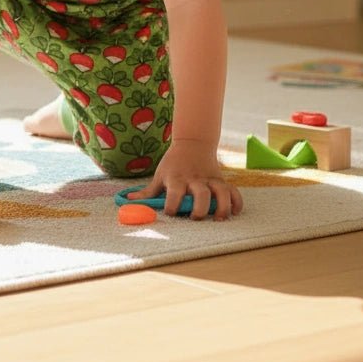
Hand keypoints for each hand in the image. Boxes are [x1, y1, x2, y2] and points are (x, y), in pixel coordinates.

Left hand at [128, 138, 242, 219]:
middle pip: (201, 194)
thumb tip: (126, 201)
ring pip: (222, 193)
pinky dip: (237, 203)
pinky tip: (234, 212)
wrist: (193, 143)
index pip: (174, 193)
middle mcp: (195, 180)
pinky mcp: (222, 181)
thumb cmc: (173, 164)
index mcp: (177, 179)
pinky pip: (234, 191)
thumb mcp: (159, 175)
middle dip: (200, 208)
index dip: (172, 205)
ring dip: (222, 207)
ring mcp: (210, 180)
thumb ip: (147, 192)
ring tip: (218, 218)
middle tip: (196, 218)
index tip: (170, 212)